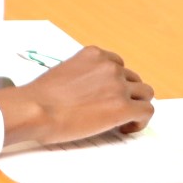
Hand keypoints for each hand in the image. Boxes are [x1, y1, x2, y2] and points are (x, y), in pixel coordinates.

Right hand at [0, 46, 155, 146]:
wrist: (35, 110)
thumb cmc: (40, 96)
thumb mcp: (61, 72)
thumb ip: (81, 75)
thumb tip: (89, 91)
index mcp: (93, 55)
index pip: (117, 64)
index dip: (115, 80)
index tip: (109, 92)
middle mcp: (110, 67)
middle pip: (133, 79)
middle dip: (126, 94)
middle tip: (113, 108)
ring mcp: (118, 87)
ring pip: (145, 94)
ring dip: (136, 105)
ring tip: (124, 119)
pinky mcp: (124, 107)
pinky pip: (146, 112)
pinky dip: (140, 121)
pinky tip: (126, 128)